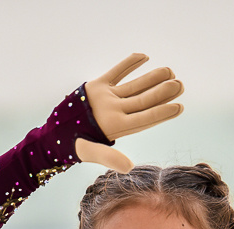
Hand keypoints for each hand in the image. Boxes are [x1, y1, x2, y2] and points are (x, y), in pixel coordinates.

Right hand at [75, 53, 183, 172]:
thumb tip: (130, 167)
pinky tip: (144, 57)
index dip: (162, 113)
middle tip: (180, 84)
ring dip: (151, 77)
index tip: (179, 107)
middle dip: (162, 92)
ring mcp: (108, 98)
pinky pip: (117, 72)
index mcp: (117, 127)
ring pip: (134, 86)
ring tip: (170, 70)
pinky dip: (129, 63)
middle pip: (143, 100)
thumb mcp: (90, 151)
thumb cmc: (72, 146)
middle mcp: (116, 111)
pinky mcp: (98, 87)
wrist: (53, 134)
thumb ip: (109, 156)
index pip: (144, 119)